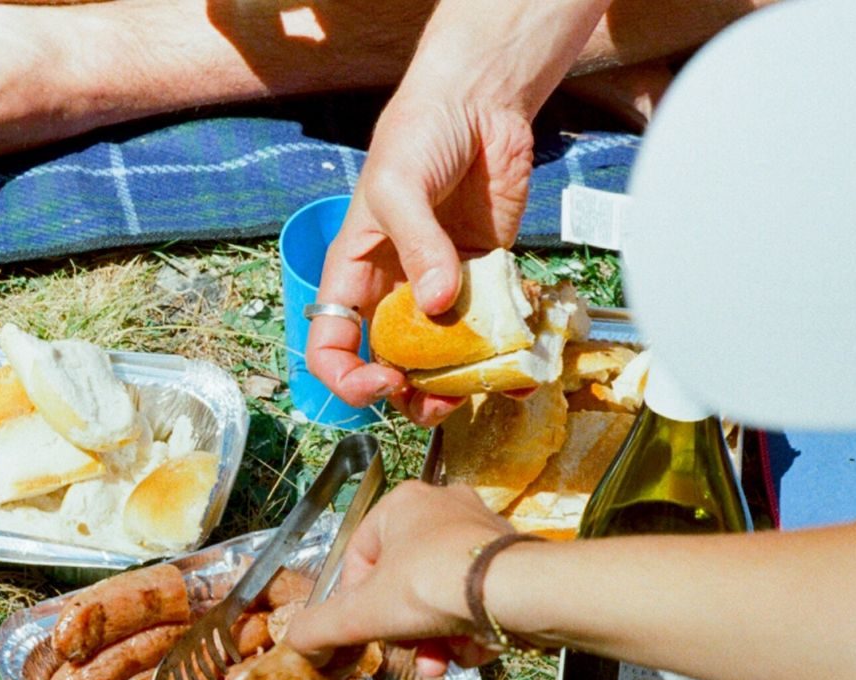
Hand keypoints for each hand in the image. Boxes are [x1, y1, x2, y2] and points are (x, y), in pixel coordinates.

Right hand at [282, 480, 527, 669]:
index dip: (355, 600)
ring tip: (438, 663)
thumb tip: (293, 642)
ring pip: (441, 595)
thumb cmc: (430, 585)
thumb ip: (321, 627)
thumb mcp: (361, 613)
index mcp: (402, 503)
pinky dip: (469, 630)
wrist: (515, 591)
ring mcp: (482, 532)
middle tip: (406, 652)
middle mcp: (444, 507)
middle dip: (403, 627)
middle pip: (404, 581)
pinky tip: (470, 651)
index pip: (360, 555)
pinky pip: (476, 600)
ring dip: (434, 637)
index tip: (363, 628)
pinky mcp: (513, 560)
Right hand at [306, 84, 535, 426]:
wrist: (478, 104)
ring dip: (463, 381)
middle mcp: (394, 293)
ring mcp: (441, 290)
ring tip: (489, 385)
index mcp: (354, 277)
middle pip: (390, 366)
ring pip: (443, 358)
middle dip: (413, 395)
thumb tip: (439, 305)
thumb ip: (417, 246)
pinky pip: (492, 325)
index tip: (385, 381)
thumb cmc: (417, 137)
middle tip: (444, 398)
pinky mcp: (486, 279)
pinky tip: (524, 353)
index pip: (332, 346)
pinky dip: (508, 345)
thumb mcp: (397, 187)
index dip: (349, 377)